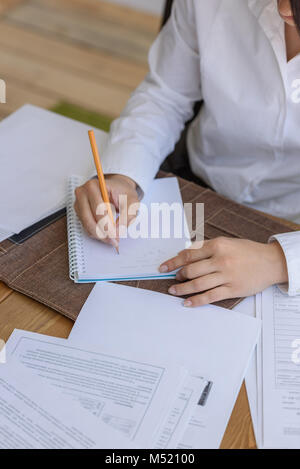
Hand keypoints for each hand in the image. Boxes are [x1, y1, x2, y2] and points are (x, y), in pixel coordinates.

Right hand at [74, 174, 138, 245]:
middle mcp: (82, 193)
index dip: (107, 225)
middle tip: (114, 241)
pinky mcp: (79, 211)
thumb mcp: (132, 202)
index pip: (98, 210)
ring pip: (87, 225)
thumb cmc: (123, 192)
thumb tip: (118, 231)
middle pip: (89, 219)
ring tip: (112, 239)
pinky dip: (96, 233)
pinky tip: (107, 234)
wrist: (117, 188)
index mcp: (94, 186)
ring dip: (100, 235)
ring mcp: (79, 202)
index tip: (116, 234)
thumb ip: (127, 216)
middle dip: (102, 233)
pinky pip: (86, 226)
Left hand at [159, 237, 287, 306]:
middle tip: (173, 279)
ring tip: (174, 291)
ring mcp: (227, 276)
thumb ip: (207, 248)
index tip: (163, 267)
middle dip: (178, 276)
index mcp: (218, 245)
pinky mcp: (232, 289)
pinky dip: (196, 300)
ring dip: (183, 289)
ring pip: (198, 284)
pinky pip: (210, 296)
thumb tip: (186, 255)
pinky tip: (187, 303)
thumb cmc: (248, 251)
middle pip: (191, 270)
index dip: (173, 262)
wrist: (271, 262)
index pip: (189, 254)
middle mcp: (221, 260)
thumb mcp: (227, 243)